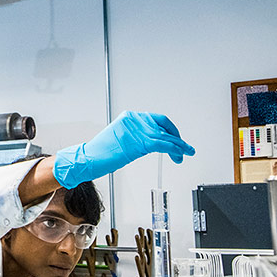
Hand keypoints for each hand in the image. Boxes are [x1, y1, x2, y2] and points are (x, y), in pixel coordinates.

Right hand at [54, 111, 195, 187]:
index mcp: (129, 117)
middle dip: (176, 137)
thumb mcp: (120, 138)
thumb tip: (150, 142)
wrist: (89, 159)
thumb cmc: (101, 153)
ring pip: (166, 135)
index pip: (155, 119)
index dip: (168, 129)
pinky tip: (180, 154)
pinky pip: (163, 144)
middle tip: (184, 147)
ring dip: (179, 145)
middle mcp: (134, 120)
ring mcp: (137, 130)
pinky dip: (175, 149)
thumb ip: (135, 136)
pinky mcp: (140, 142)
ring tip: (186, 152)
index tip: (174, 138)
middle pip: (163, 125)